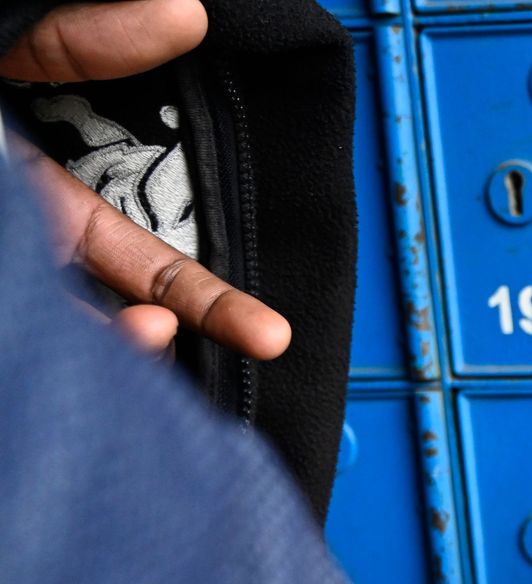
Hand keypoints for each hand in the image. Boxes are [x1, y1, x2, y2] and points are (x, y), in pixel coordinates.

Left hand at [2, 0, 290, 360]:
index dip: (202, 300)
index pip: (136, 265)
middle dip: (186, 335)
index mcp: (29, 202)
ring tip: (143, 339)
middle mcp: (15, 255)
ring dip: (116, 354)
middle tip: (261, 345)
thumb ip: (67, 39)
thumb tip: (181, 11)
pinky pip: (19, 355)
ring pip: (66, 345)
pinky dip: (56, 362)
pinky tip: (85, 355)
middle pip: (116, 323)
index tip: (267, 333)